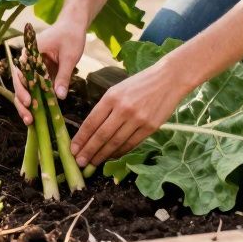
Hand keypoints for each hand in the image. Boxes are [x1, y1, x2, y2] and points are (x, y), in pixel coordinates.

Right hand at [11, 18, 86, 124]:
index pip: (20, 73)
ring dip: (26, 105)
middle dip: (22, 102)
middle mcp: (28, 61)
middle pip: (19, 83)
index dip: (22, 89)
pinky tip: (38, 116)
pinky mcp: (40, 74)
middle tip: (28, 118)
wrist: (73, 25)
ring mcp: (33, 68)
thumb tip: (59, 96)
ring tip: (30, 121)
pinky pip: (35, 89)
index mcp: (30, 52)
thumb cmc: (71, 36)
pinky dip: (36, 101)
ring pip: (25, 88)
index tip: (29, 102)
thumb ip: (63, 76)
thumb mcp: (69, 56)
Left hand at [70, 60, 190, 168]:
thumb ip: (106, 107)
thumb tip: (92, 130)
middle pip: (102, 135)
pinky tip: (112, 156)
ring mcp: (138, 119)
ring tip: (93, 163)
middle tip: (79, 162)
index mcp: (112, 96)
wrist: (169, 79)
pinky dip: (120, 152)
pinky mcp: (150, 127)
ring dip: (103, 155)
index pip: (92, 122)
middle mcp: (123, 109)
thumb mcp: (118, 89)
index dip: (81, 138)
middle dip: (89, 151)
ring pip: (116, 142)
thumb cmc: (140, 83)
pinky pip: (131, 144)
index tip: (73, 149)